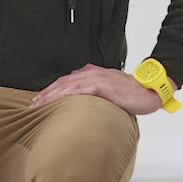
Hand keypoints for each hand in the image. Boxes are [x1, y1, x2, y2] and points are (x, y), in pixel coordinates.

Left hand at [30, 63, 175, 115]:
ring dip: (52, 95)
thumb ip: (95, 95)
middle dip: (46, 93)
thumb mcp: (109, 92)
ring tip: (40, 104)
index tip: (40, 100)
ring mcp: (98, 79)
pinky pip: (82, 90)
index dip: (52, 90)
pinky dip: (68, 95)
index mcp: (93, 74)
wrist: (149, 90)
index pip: (67, 81)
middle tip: (33, 104)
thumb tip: (84, 107)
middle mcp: (92, 74)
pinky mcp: (104, 86)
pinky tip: (59, 101)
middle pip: (63, 82)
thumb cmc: (132, 93)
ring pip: (68, 85)